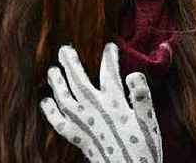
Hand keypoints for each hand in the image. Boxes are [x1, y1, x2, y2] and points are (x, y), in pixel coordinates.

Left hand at [40, 43, 161, 162]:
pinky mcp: (78, 138)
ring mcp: (84, 124)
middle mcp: (95, 110)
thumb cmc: (144, 149)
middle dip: (71, 63)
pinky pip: (59, 123)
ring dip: (57, 83)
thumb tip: (134, 74)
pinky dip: (51, 112)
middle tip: (64, 49)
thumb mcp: (149, 122)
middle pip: (78, 81)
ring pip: (64, 98)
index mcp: (115, 104)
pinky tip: (46, 102)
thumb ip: (141, 97)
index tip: (109, 46)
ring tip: (52, 71)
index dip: (109, 58)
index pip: (109, 74)